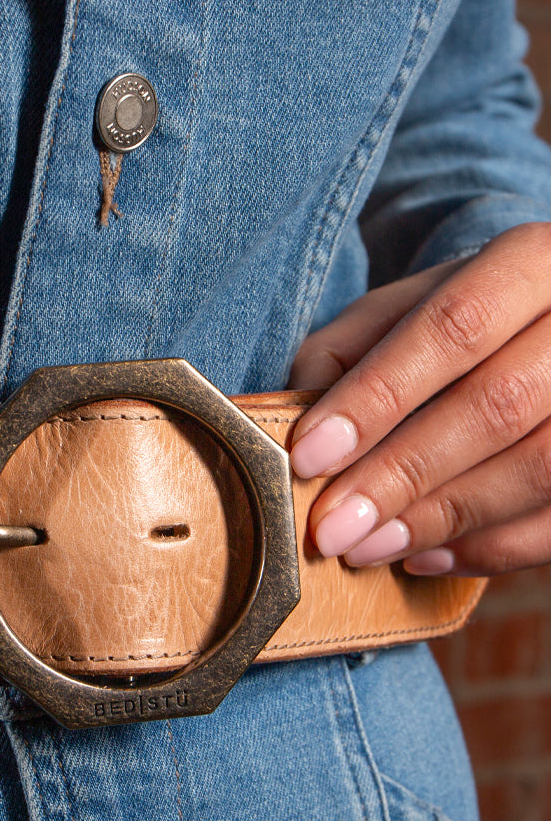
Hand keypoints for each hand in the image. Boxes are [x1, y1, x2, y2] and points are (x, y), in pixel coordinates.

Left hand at [287, 222, 550, 576]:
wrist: (548, 328)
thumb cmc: (460, 322)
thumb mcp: (401, 309)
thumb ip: (344, 352)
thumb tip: (294, 417)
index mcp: (532, 263)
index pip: (453, 328)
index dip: (376, 397)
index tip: (308, 456)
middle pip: (498, 405)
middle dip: (401, 474)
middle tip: (332, 528)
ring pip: (539, 468)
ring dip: (440, 520)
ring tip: (366, 548)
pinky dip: (490, 549)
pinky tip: (424, 557)